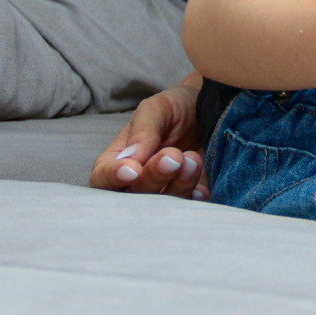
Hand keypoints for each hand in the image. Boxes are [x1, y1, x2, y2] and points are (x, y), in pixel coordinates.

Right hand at [90, 76, 206, 198]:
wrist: (213, 108)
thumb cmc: (176, 107)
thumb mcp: (157, 109)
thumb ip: (142, 132)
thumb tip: (129, 160)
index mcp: (120, 159)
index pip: (102, 178)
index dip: (113, 178)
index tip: (133, 170)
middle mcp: (138, 181)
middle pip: (133, 195)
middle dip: (154, 177)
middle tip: (173, 156)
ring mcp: (165, 190)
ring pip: (162, 204)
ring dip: (179, 184)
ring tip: (193, 159)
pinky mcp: (191, 195)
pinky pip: (189, 207)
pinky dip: (195, 199)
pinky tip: (202, 187)